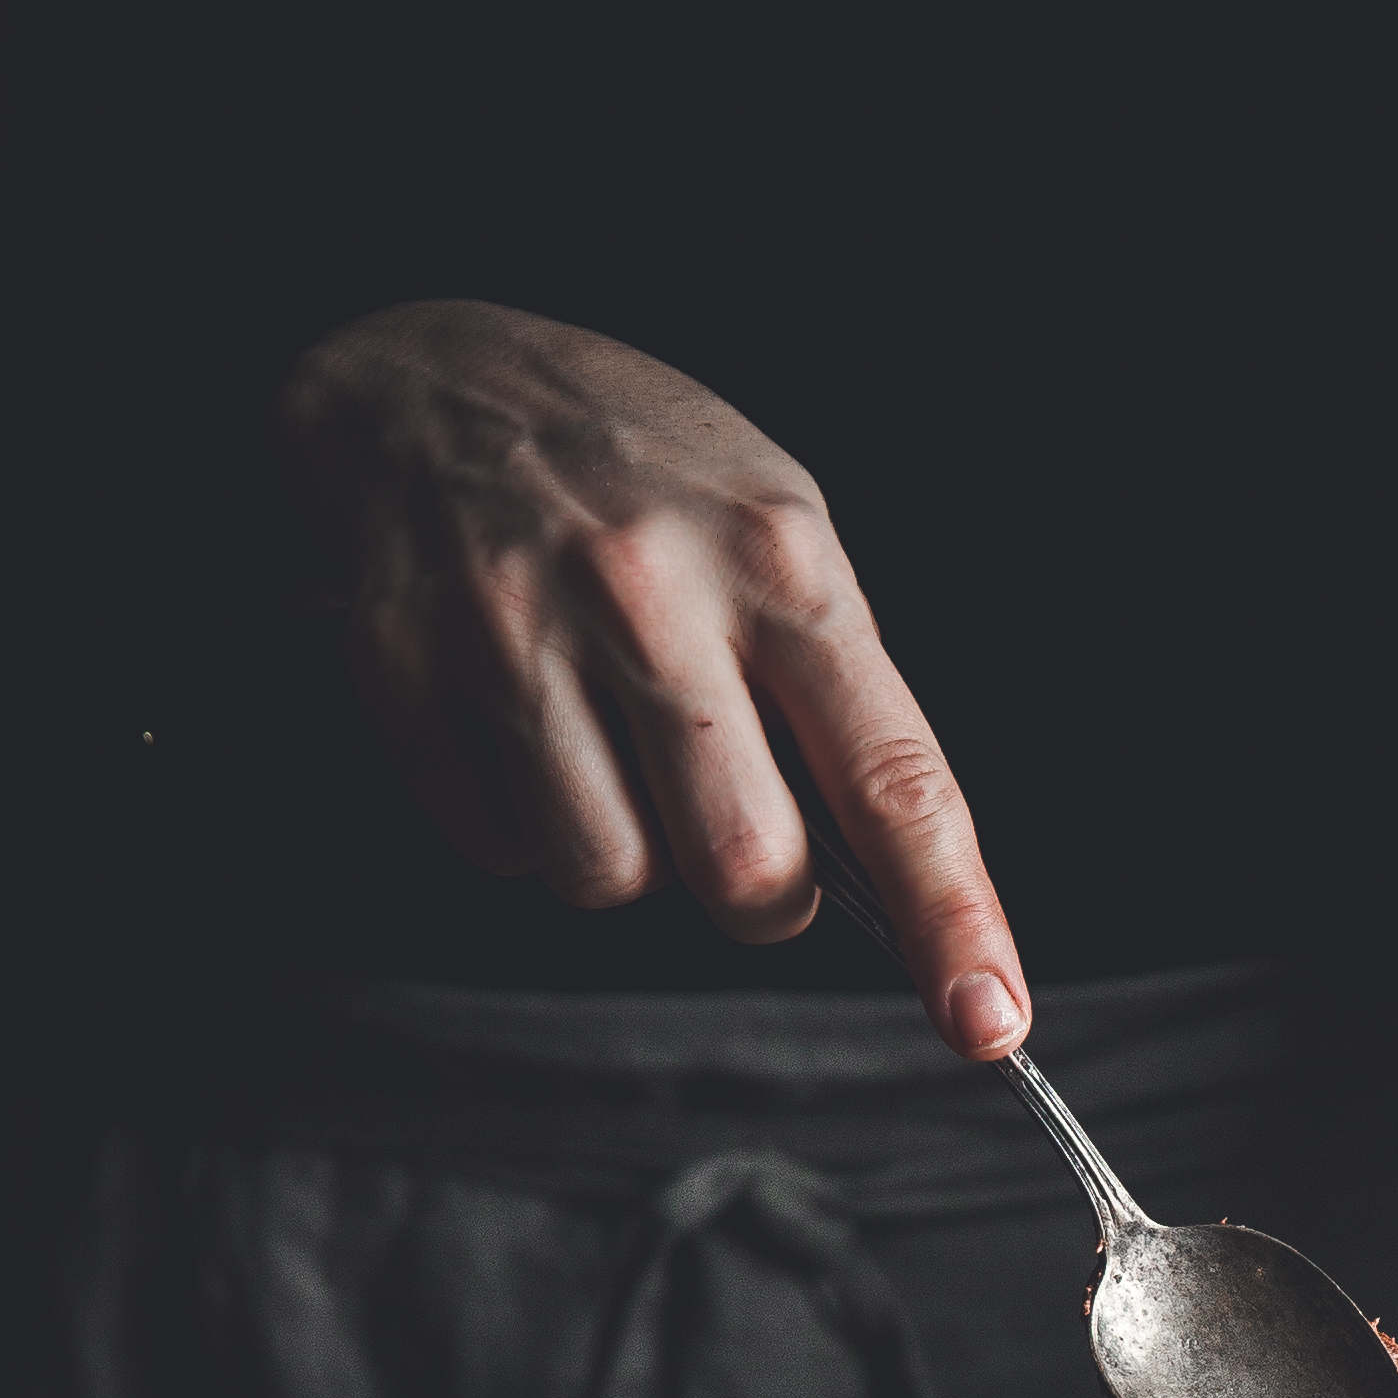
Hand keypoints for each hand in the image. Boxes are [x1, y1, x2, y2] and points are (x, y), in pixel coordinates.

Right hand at [279, 299, 1029, 1053]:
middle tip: (731, 821)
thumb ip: (832, 691)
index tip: (990, 1021)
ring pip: (608, 877)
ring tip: (610, 748)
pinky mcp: (406, 669)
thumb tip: (883, 877)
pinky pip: (497, 848)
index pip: (894, 778)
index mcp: (781, 563)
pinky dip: (522, 825)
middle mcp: (652, 595)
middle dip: (755, 894)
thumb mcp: (774, 526)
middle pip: (744, 870)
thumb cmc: (634, 472)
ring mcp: (518, 629)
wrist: (424, 376)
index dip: (951, 916)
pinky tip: (522, 725)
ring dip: (627, 857)